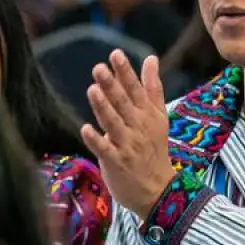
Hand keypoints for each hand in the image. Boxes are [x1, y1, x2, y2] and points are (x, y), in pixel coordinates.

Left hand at [81, 51, 175, 219]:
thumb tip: (151, 58)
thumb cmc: (154, 149)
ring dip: (103, 107)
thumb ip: (152, 87)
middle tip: (98, 68)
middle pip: (123, 104)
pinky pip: (104, 149)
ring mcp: (127, 145)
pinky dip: (95, 139)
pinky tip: (85, 129)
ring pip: (112, 123)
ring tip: (92, 90)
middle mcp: (138, 127)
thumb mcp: (158, 116)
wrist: (158, 189)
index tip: (115, 55)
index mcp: (147, 114)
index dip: (125, 72)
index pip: (136, 90)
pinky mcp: (116, 162)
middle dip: (112, 86)